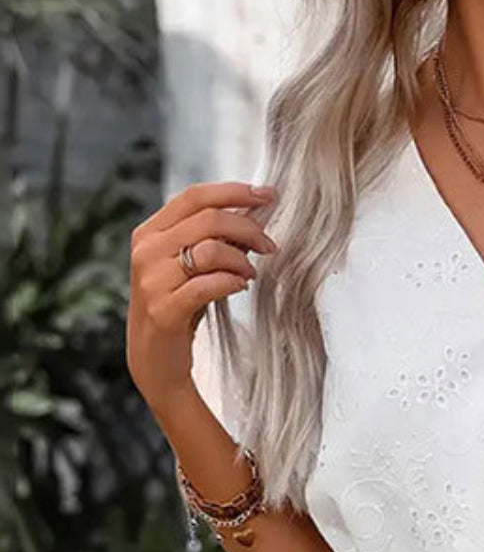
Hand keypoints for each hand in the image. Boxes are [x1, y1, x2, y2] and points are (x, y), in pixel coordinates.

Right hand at [126, 181, 277, 411]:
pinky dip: (231, 282)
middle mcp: (146, 251)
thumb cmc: (179, 307)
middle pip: (207, 220)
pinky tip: (241, 286)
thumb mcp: (190, 266)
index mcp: (150, 232)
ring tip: (250, 274)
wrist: (155, 360)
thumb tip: (252, 212)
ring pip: (210, 250)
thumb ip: (211, 238)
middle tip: (270, 246)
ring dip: (241, 260)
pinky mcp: (164, 310)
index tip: (268, 195)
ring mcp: (152, 280)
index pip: (194, 197)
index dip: (234, 191)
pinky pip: (207, 285)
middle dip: (248, 229)